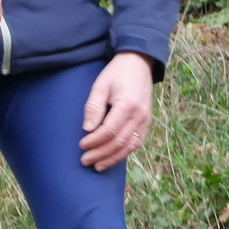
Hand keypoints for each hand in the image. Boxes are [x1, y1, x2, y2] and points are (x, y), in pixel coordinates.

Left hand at [79, 52, 153, 171]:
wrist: (138, 63)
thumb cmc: (116, 73)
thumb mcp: (100, 84)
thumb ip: (94, 107)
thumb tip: (87, 129)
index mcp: (127, 104)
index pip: (109, 130)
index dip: (94, 141)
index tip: (81, 145)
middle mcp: (139, 115)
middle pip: (119, 142)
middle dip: (100, 154)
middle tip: (85, 160)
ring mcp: (145, 120)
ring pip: (129, 146)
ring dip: (112, 158)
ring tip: (97, 166)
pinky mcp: (147, 122)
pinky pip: (137, 142)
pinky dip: (124, 152)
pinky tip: (112, 157)